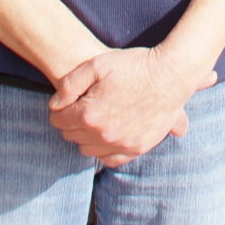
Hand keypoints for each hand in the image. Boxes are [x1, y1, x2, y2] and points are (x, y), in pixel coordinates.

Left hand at [48, 47, 211, 165]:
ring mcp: (121, 144)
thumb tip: (54, 105)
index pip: (59, 120)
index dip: (58, 110)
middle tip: (78, 110)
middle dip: (70, 123)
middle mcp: (103, 135)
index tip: (65, 103)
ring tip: (93, 121)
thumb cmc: (133, 65)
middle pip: (71, 136)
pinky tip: (106, 137)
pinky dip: (104, 151)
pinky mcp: (137, 148)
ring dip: (85, 137)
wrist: (170, 74)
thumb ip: (69, 84)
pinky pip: (111, 160)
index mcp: (89, 114)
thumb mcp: (96, 64)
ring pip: (88, 150)